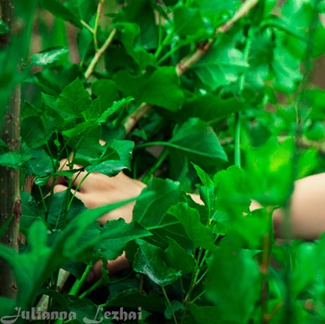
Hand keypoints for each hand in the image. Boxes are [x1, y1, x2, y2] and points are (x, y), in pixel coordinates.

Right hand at [52, 157, 146, 282]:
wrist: (171, 209)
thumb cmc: (148, 231)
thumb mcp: (127, 251)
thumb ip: (106, 264)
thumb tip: (88, 278)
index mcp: (93, 206)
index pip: (58, 195)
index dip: (51, 199)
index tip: (52, 207)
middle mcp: (97, 186)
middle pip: (63, 172)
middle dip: (56, 179)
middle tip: (58, 190)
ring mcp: (109, 174)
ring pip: (77, 159)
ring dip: (69, 165)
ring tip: (68, 176)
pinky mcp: (120, 169)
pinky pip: (102, 149)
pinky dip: (92, 149)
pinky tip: (88, 156)